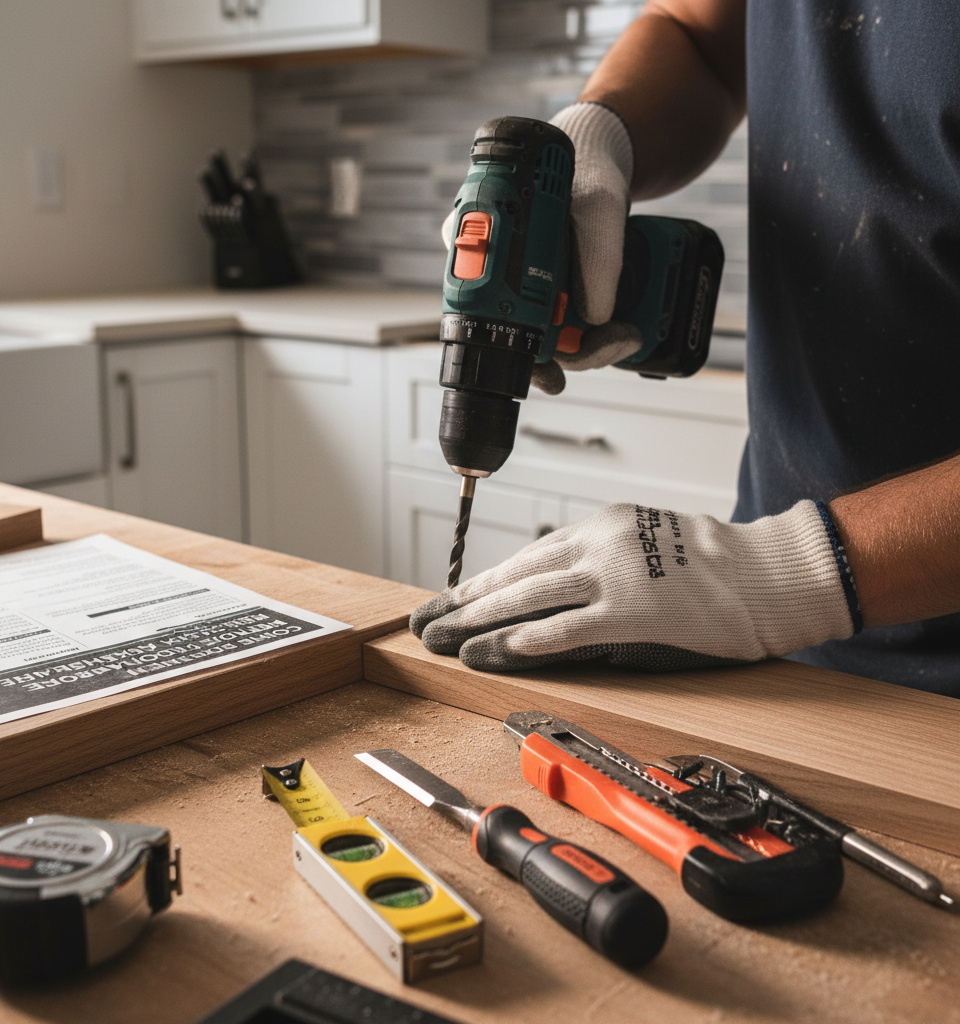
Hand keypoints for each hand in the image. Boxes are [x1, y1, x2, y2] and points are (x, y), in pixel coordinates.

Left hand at [410, 501, 859, 671]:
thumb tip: (563, 591)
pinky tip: (492, 653)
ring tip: (444, 637)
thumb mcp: (652, 544)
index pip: (530, 555)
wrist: (775, 571)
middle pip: (516, 573)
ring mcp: (612, 574)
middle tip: (429, 617)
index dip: (488, 580)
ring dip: (479, 621)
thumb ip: (605, 564)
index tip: (457, 596)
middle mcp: (598, 541)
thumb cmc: (722, 565)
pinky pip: (563, 628)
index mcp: (603, 525)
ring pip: (527, 597)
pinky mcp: (629, 610)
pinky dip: (522, 641)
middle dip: (466, 600)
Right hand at [442, 103, 639, 393]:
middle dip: (569, 357)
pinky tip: (621, 334)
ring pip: (553, 342)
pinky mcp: (559, 295)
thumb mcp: (600, 207)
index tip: (551, 371)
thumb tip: (597, 317)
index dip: (521, 357)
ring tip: (627, 337)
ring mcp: (531, 290)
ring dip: (592, 349)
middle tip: (606, 348)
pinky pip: (572, 330)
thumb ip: (598, 255)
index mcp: (485, 250)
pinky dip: (597, 337)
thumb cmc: (587, 173)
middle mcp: (503, 277)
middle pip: (524, 342)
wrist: (601, 160)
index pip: (489, 320)